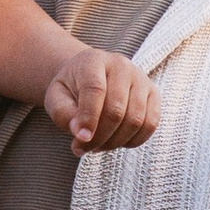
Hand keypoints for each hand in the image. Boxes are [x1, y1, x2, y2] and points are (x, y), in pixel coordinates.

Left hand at [42, 42, 160, 154]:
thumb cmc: (71, 89)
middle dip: (99, 137)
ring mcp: (141, 78)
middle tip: (83, 148)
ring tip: (97, 146)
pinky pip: (150, 124)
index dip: (89, 117)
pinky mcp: (153, 93)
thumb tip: (81, 133)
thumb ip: (63, 113)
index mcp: (94, 61)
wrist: (90, 76)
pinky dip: (133, 140)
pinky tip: (116, 142)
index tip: (80, 139)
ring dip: (115, 142)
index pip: (95, 90)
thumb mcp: (56, 97)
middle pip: (116, 109)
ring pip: (135, 120)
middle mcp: (121, 65)